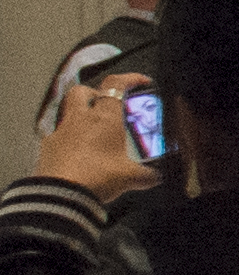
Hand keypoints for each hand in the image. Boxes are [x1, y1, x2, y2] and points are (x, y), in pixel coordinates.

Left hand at [33, 84, 151, 195]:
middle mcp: (80, 120)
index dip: (130, 78)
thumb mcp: (131, 177)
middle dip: (94, 92)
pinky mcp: (47, 149)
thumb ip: (146, 175)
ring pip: (68, 113)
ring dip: (81, 117)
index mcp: (105, 118)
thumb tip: (155, 177)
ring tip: (93, 131)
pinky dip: (69, 142)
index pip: (116, 84)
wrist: (61, 196)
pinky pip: (58, 138)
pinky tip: (78, 155)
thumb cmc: (96, 177)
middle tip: (106, 102)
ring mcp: (60, 133)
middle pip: (82, 91)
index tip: (140, 81)